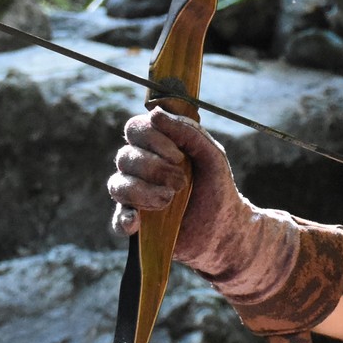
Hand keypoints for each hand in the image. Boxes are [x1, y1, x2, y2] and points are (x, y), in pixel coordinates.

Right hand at [106, 108, 247, 271]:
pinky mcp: (137, 225)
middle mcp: (140, 168)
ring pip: (118, 186)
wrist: (225, 229)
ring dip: (144, 192)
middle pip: (124, 157)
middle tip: (181, 182)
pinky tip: (136, 221)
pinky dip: (124, 219)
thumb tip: (154, 114)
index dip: (152, 139)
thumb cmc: (217, 187)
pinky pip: (117, 220)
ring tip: (169, 201)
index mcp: (157, 147)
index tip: (178, 156)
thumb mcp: (212, 155)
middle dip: (154, 169)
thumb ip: (188, 132)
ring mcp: (136, 196)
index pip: (135, 129)